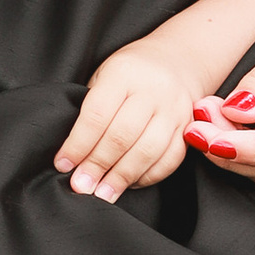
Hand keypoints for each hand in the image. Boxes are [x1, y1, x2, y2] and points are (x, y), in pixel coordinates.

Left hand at [57, 38, 199, 200]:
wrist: (179, 59)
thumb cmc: (130, 72)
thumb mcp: (104, 76)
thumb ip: (91, 109)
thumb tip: (72, 155)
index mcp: (123, 74)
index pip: (97, 115)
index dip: (78, 145)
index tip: (63, 165)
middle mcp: (153, 90)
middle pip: (122, 136)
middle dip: (98, 166)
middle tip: (81, 186)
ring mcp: (175, 109)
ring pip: (148, 150)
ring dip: (122, 177)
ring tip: (103, 194)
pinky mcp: (190, 126)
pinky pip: (171, 158)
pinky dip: (149, 176)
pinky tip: (130, 184)